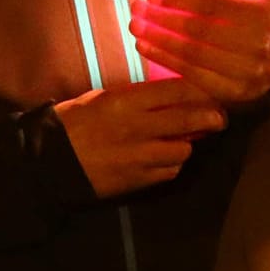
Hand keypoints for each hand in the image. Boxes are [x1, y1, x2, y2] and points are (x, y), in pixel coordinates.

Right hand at [54, 79, 225, 197]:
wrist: (49, 161)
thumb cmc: (74, 122)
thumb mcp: (104, 98)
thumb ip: (138, 97)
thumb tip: (172, 98)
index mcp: (126, 101)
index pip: (177, 91)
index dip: (200, 91)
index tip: (212, 93)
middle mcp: (137, 127)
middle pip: (188, 120)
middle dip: (210, 118)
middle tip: (220, 118)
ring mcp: (139, 157)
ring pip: (183, 150)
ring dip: (187, 144)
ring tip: (182, 141)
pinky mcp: (137, 180)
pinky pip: (169, 172)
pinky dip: (172, 165)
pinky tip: (165, 159)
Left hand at [129, 0, 269, 105]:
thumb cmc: (263, 24)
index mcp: (259, 16)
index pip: (212, 5)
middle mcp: (254, 44)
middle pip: (198, 30)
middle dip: (162, 19)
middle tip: (136, 9)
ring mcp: (243, 71)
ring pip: (193, 55)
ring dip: (159, 41)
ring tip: (136, 28)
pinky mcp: (231, 92)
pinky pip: (193, 76)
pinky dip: (167, 62)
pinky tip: (146, 49)